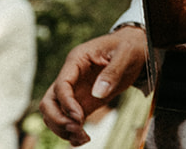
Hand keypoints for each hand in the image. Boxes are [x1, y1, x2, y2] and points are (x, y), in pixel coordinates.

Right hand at [39, 26, 145, 144]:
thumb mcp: (126, 53)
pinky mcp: (83, 102)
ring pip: (55, 114)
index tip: (79, 118)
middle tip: (77, 129)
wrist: (137, 47)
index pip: (61, 85)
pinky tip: (82, 139)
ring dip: (63, 129)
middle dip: (58, 119)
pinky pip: (70, 120)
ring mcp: (75, 91)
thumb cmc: (129, 46)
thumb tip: (98, 93)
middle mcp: (71, 77)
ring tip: (83, 138)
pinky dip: (72, 132)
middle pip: (49, 102)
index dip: (66, 103)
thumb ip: (112, 72)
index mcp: (76, 60)